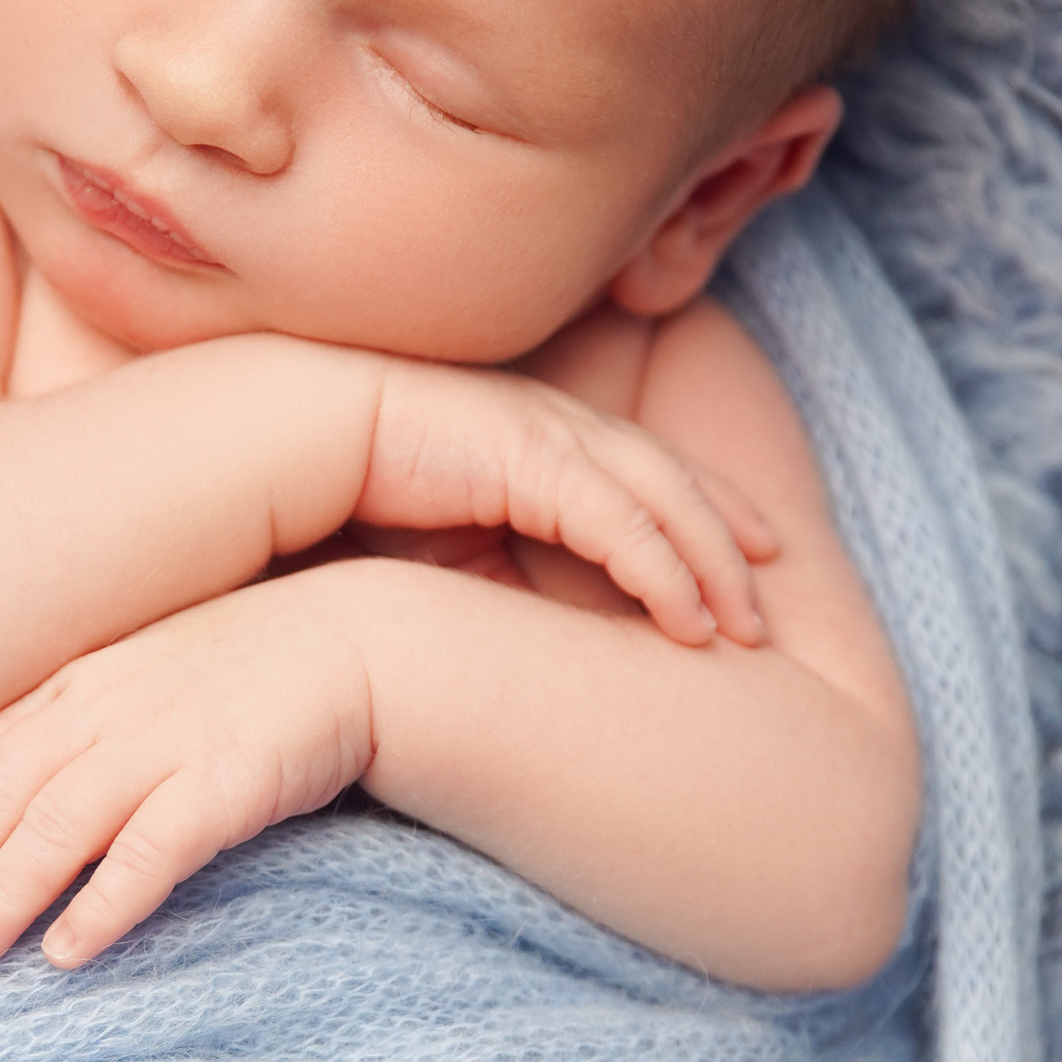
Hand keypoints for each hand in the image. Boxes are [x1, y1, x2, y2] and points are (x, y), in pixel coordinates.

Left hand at [0, 579, 375, 973]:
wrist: (359, 642)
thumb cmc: (249, 672)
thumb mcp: (146, 680)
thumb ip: (83, 724)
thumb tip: (19, 796)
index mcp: (80, 682)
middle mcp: (109, 708)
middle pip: (2, 796)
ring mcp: (166, 741)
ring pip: (56, 826)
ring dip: (4, 896)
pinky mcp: (226, 780)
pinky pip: (148, 852)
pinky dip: (101, 904)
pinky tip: (68, 952)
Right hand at [353, 359, 775, 644]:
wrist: (290, 439)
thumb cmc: (349, 489)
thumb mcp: (444, 538)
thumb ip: (498, 570)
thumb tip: (535, 636)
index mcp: (537, 433)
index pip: (642, 466)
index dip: (698, 503)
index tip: (743, 546)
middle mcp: (555, 425)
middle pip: (672, 477)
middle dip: (729, 527)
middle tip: (771, 582)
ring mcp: (549, 436)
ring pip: (665, 499)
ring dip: (713, 562)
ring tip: (747, 624)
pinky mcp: (533, 459)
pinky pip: (622, 522)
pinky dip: (663, 570)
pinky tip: (689, 619)